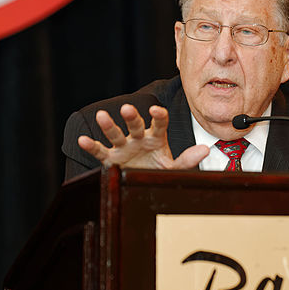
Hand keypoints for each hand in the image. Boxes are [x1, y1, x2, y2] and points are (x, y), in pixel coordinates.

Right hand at [77, 104, 208, 169]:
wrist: (144, 181)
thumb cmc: (159, 170)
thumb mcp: (174, 168)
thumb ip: (188, 160)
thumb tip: (205, 151)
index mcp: (156, 137)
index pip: (159, 124)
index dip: (158, 116)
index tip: (156, 110)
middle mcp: (139, 138)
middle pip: (135, 125)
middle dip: (132, 117)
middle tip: (127, 108)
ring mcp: (124, 147)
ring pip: (115, 134)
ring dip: (109, 125)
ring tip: (102, 115)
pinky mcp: (111, 159)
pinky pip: (100, 152)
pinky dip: (91, 146)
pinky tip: (82, 139)